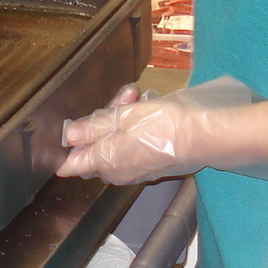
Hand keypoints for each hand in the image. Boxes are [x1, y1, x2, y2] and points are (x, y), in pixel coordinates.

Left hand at [57, 83, 220, 184]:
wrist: (203, 136)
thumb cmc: (161, 125)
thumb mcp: (121, 118)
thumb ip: (91, 128)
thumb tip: (66, 136)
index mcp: (103, 162)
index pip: (69, 165)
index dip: (64, 147)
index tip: (68, 128)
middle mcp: (116, 172)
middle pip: (95, 147)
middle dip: (101, 120)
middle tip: (122, 98)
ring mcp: (135, 170)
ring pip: (115, 141)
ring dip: (121, 117)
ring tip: (137, 95)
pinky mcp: (151, 163)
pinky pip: (133, 145)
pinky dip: (136, 127)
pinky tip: (148, 105)